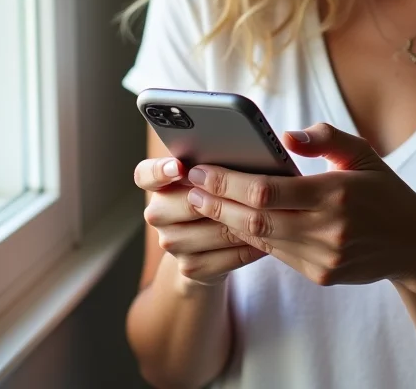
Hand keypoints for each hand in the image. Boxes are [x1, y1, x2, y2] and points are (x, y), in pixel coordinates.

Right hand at [134, 156, 266, 285]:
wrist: (209, 249)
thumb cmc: (217, 198)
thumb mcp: (212, 178)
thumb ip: (216, 163)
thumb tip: (240, 148)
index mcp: (160, 185)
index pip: (145, 174)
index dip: (159, 170)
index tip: (179, 167)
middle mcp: (159, 214)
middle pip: (189, 203)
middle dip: (224, 199)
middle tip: (253, 192)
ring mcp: (171, 243)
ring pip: (216, 230)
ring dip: (245, 224)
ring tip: (270, 214)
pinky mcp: (190, 267)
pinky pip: (227, 257)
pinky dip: (250, 248)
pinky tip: (266, 239)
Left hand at [184, 124, 415, 291]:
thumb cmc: (385, 190)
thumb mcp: (363, 153)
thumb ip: (326, 138)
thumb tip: (286, 136)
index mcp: (336, 193)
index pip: (268, 190)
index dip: (229, 182)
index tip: (203, 169)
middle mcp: (328, 229)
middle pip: (256, 218)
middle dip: (217, 203)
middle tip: (191, 188)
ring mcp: (324, 257)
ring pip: (262, 240)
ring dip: (228, 222)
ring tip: (203, 203)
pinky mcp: (322, 274)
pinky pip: (278, 254)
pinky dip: (254, 237)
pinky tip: (236, 221)